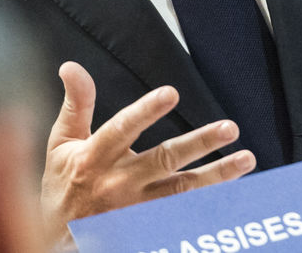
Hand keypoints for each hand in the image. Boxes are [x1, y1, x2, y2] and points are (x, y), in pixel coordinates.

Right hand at [41, 61, 255, 243]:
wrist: (55, 240)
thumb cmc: (63, 186)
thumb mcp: (62, 142)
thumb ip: (76, 104)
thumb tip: (71, 66)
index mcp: (96, 157)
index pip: (123, 129)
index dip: (146, 111)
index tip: (171, 93)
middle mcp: (120, 183)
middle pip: (164, 160)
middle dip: (199, 143)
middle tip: (230, 128)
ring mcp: (137, 209)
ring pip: (183, 190)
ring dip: (217, 175)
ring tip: (246, 159)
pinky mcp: (148, 226)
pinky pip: (184, 215)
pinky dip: (210, 206)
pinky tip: (236, 193)